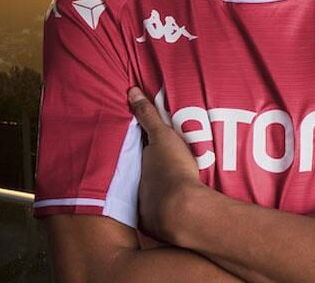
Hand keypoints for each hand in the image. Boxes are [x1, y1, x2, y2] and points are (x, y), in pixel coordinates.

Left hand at [127, 85, 205, 243]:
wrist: (183, 211)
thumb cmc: (172, 171)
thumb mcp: (162, 137)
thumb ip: (147, 115)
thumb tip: (131, 91)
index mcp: (139, 164)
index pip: (138, 153)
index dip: (144, 149)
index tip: (151, 145)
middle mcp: (137, 186)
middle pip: (143, 175)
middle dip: (150, 173)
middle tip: (163, 168)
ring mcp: (145, 206)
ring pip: (149, 195)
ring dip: (158, 192)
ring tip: (170, 188)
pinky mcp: (156, 223)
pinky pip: (159, 213)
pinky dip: (165, 210)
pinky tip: (176, 208)